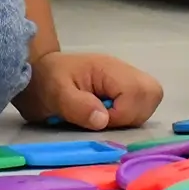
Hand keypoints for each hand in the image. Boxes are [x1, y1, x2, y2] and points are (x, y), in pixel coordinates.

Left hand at [14, 51, 163, 129]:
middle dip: (134, 114)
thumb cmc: (43, 81)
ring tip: (105, 118)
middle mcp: (122, 71)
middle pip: (152, 92)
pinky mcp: (121, 88)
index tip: (100, 119)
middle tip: (107, 120)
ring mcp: (123, 79)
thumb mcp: (54, 93)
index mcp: (108, 69)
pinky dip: (128, 115)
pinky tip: (107, 116)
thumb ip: (77, 105)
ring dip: (131, 116)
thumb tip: (103, 120)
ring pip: (150, 99)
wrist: (36, 73)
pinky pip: (140, 103)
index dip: (123, 113)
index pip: (138, 91)